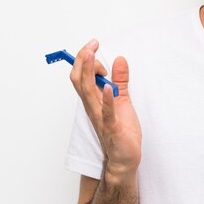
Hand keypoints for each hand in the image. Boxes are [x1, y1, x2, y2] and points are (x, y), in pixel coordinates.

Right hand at [69, 39, 141, 180]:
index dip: (85, 59)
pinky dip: (107, 99)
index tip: (93, 45)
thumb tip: (120, 59)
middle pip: (79, 80)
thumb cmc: (122, 131)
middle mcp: (93, 106)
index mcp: (94, 99)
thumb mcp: (123, 99)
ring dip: (88, 73)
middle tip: (90, 44)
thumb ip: (120, 80)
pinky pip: (107, 112)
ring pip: (88, 92)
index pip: (82, 75)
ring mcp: (101, 117)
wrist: (124, 159)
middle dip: (82, 60)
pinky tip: (108, 87)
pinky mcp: (112, 127)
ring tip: (90, 56)